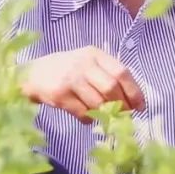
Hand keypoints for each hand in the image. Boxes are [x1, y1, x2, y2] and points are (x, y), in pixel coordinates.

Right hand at [20, 46, 145, 123]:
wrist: (34, 74)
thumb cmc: (67, 70)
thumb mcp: (87, 64)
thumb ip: (107, 76)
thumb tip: (132, 102)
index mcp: (94, 54)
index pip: (122, 72)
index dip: (134, 91)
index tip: (140, 106)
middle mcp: (83, 63)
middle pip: (111, 87)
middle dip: (122, 105)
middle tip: (124, 115)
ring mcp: (70, 78)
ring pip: (98, 102)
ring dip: (105, 114)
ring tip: (104, 116)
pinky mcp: (59, 94)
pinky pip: (82, 113)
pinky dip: (89, 119)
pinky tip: (87, 116)